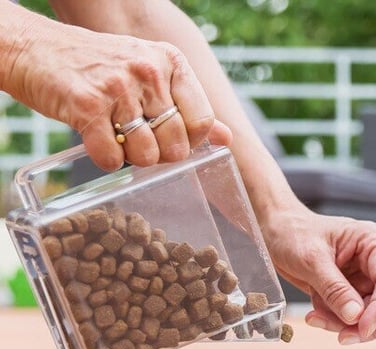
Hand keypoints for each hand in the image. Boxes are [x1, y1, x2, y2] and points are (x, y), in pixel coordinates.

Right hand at [1, 13, 229, 170]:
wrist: (36, 50)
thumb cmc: (98, 67)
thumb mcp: (149, 74)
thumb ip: (187, 106)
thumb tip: (226, 138)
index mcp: (171, 62)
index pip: (202, 120)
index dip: (190, 141)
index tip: (170, 139)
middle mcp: (148, 71)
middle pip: (177, 142)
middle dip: (160, 154)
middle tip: (139, 142)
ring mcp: (118, 87)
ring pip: (147, 154)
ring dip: (132, 159)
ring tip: (118, 139)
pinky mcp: (87, 106)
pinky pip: (112, 158)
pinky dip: (106, 161)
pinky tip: (98, 143)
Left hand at [261, 207, 375, 343]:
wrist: (276, 233)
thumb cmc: (293, 233)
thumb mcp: (311, 259)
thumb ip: (334, 288)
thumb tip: (355, 316)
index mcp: (373, 242)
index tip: (363, 328)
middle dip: (368, 322)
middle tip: (343, 336)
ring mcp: (366, 279)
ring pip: (373, 315)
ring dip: (346, 324)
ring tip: (317, 317)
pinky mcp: (353, 293)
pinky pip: (354, 318)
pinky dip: (336, 322)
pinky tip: (316, 314)